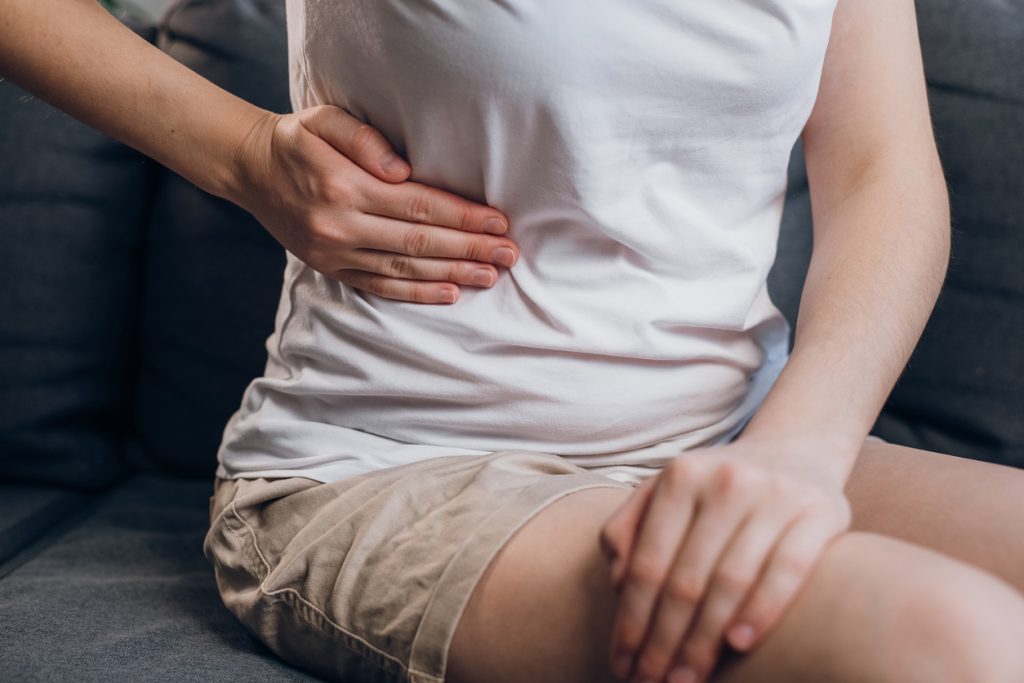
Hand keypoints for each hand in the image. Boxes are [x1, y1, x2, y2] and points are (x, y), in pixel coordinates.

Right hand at [227, 105, 518, 303]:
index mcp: (344, 186)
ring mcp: (335, 252)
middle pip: (419, 242)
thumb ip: (364, 138)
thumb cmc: (298, 140)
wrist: (250, 169)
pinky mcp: (332, 268)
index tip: (499, 221)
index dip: (462, 216)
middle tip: (510, 253)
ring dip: (453, 274)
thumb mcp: (324, 119)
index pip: (418, 205)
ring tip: (491, 275)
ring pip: (405, 270)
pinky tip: (451, 293)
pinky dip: (418, 293)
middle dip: (470, 248)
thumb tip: (404, 170)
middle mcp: (340, 225)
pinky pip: (381, 286)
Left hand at [599, 437, 852, 682]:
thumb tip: (618, 582)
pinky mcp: (820, 513)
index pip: (648, 563)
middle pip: (686, 579)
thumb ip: (630, 527)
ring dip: (705, 640)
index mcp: (681, 477)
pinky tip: (739, 644)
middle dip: (664, 641)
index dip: (632, 619)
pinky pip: (787, 570)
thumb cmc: (718, 486)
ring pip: (731, 581)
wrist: (797, 449)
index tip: (622, 662)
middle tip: (650, 681)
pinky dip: (763, 610)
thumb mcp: (668, 491)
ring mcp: (775, 495)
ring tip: (686, 678)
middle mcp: (726, 482)